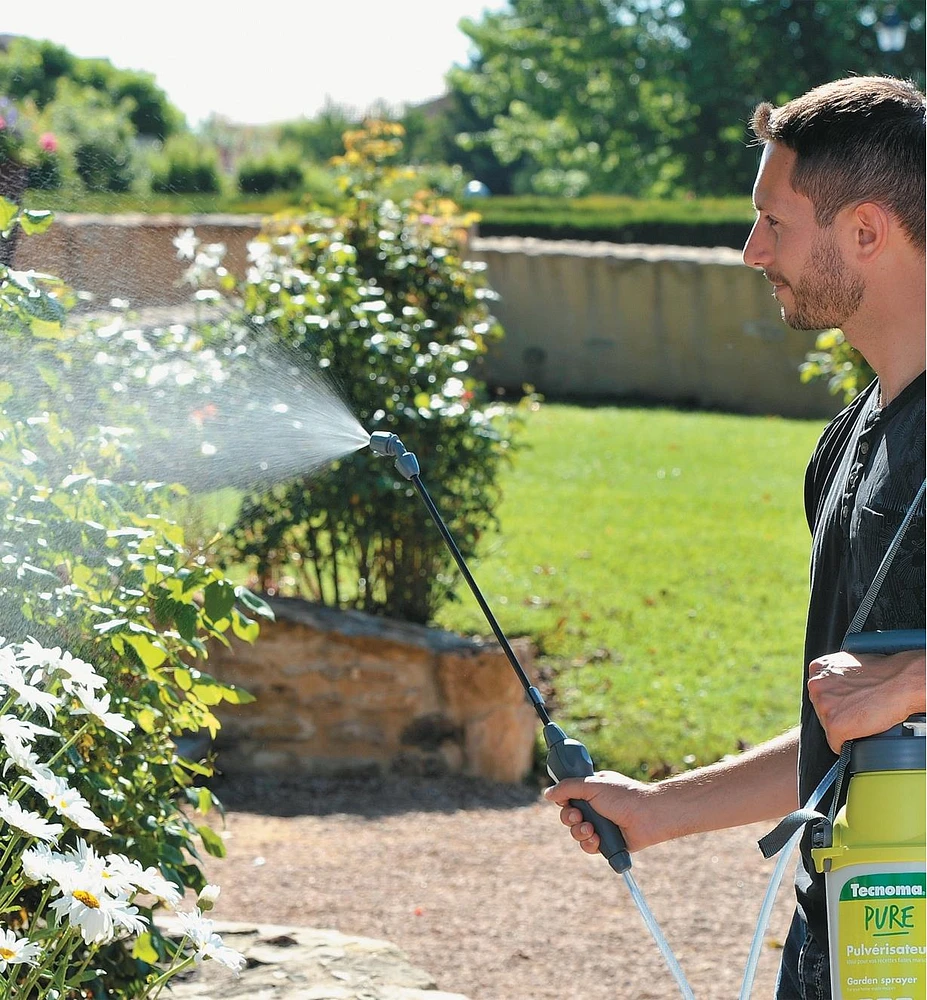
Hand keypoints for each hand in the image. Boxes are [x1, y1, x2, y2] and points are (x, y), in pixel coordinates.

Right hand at [543, 770, 658, 855]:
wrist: (648, 816)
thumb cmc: (624, 796)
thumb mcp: (592, 785)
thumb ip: (568, 788)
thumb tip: (547, 794)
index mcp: (592, 790)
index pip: (568, 796)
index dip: (564, 801)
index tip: (566, 802)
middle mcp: (595, 808)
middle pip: (569, 816)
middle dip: (570, 818)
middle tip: (578, 816)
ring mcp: (601, 825)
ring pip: (576, 833)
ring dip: (579, 832)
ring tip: (592, 830)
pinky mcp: (607, 842)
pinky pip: (588, 847)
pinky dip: (590, 844)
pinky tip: (597, 840)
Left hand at [807, 649, 925, 751]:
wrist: (901, 682)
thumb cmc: (884, 673)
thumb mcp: (849, 664)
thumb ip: (835, 675)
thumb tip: (836, 687)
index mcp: (818, 668)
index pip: (819, 693)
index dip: (835, 700)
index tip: (847, 702)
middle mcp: (816, 686)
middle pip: (821, 710)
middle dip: (837, 713)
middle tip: (858, 710)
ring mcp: (823, 706)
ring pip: (827, 727)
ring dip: (844, 727)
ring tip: (863, 718)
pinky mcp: (834, 725)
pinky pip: (835, 743)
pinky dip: (847, 743)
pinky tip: (860, 734)